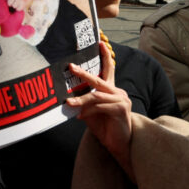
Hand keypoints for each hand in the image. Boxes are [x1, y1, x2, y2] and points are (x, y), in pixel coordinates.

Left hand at [66, 42, 134, 181]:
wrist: (117, 145)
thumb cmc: (103, 127)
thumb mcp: (89, 111)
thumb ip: (83, 101)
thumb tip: (66, 95)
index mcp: (111, 90)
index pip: (109, 70)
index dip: (105, 56)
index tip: (100, 43)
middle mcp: (118, 92)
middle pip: (99, 80)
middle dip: (84, 73)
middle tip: (71, 66)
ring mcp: (122, 100)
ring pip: (96, 95)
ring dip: (81, 100)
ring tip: (68, 103)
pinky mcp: (122, 109)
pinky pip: (100, 106)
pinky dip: (88, 111)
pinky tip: (81, 117)